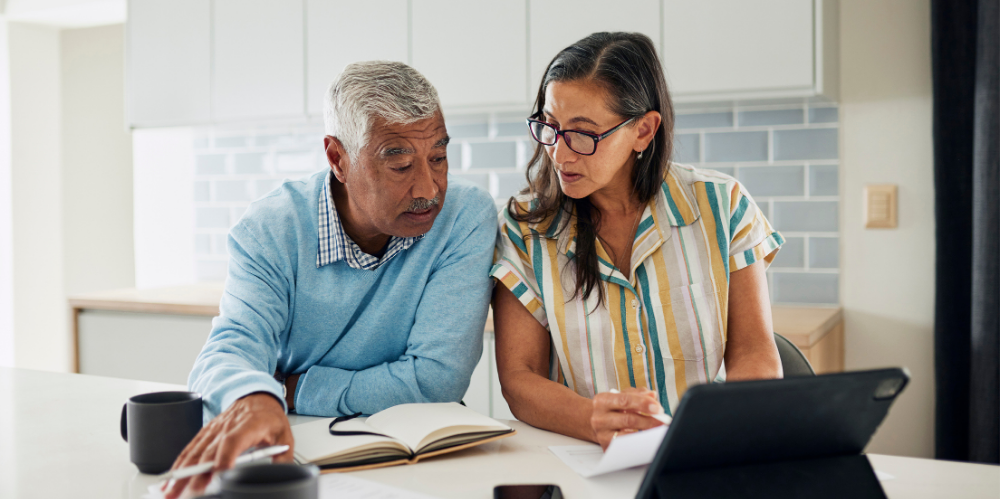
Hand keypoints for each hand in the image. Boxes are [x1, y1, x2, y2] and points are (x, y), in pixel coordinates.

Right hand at [163, 393, 293, 498]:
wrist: (256, 395)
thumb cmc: (269, 417)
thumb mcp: (284, 434)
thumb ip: (284, 457)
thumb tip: (284, 475)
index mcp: (249, 425)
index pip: (234, 440)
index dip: (225, 457)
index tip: (219, 474)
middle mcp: (227, 426)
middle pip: (209, 451)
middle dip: (198, 474)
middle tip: (191, 493)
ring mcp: (214, 429)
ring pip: (195, 452)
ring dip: (181, 473)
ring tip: (170, 491)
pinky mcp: (206, 433)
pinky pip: (189, 449)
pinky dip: (178, 465)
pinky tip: (170, 478)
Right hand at [590, 388, 664, 449]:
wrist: (597, 422)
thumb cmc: (612, 408)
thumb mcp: (621, 396)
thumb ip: (637, 393)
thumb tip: (652, 395)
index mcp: (602, 400)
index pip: (625, 400)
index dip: (643, 404)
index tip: (658, 408)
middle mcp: (599, 417)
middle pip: (628, 419)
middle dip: (649, 420)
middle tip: (663, 421)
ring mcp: (602, 434)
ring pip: (628, 434)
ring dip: (647, 432)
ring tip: (658, 429)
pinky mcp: (607, 446)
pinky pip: (626, 445)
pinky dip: (638, 441)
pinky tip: (647, 438)